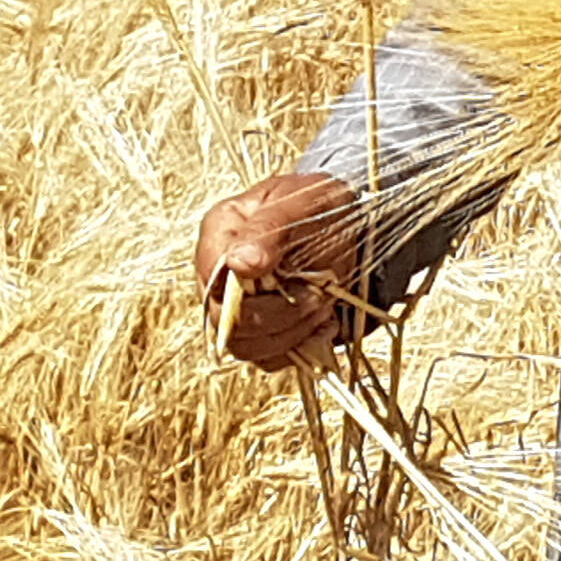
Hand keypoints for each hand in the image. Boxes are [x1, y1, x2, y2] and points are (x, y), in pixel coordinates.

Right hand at [194, 171, 354, 368]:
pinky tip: (324, 322)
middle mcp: (221, 275)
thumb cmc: (319, 205)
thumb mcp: (301, 202)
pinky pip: (270, 358)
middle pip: (227, 321)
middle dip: (280, 314)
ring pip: (247, 346)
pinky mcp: (262, 331)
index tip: (284, 278)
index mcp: (221, 234)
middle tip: (317, 296)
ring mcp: (237, 307)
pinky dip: (302, 346)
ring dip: (293, 332)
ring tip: (322, 305)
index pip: (212, 276)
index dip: (244, 289)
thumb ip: (268, 230)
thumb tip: (239, 264)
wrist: (347, 223)